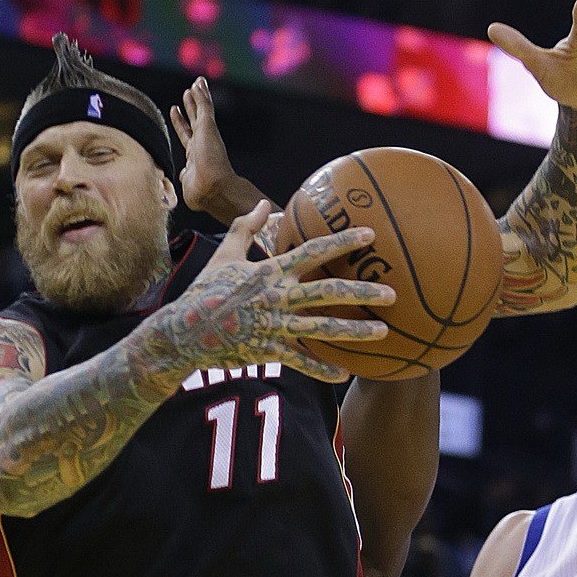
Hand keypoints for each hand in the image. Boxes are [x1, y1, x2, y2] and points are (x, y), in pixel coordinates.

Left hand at [169, 77, 238, 211]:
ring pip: (201, 110)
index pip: (186, 136)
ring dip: (198, 96)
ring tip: (196, 83)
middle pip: (194, 119)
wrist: (213, 190)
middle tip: (189, 92)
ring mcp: (206, 135)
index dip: (180, 124)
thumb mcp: (187, 184)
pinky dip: (202, 95)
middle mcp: (201, 143)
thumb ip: (184, 176)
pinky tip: (198, 84)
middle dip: (191, 106)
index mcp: (195, 157)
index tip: (175, 112)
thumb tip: (182, 174)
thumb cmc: (200, 193)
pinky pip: (204, 107)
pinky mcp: (208, 128)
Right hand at [175, 201, 395, 382]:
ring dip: (354, 331)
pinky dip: (322, 368)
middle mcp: (279, 296)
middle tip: (392, 294)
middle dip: (362, 292)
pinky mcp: (269, 350)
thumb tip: (264, 204)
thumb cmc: (206, 290)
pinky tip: (345, 373)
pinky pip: (301, 360)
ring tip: (382, 332)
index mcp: (271, 271)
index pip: (313, 251)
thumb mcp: (225, 254)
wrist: (184, 330)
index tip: (370, 235)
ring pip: (322, 328)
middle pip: (328, 291)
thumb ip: (247, 227)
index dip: (342, 242)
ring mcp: (276, 325)